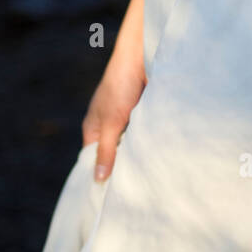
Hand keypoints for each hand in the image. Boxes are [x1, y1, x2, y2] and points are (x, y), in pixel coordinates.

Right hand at [81, 47, 146, 183]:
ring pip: (131, 145)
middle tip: (134, 189)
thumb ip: (106, 151)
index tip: (111, 196)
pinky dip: (149, 142)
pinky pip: (144, 135)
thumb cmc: (121, 85)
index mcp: (93, 128)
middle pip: (114, 154)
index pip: (93, 160)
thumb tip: (98, 180)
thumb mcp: (111, 122)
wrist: (144, 55)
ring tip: (148, 175)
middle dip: (123, 166)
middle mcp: (108, 125)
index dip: (101, 174)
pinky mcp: (143, 113)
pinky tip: (158, 155)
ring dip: (138, 153)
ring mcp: (126, 119)